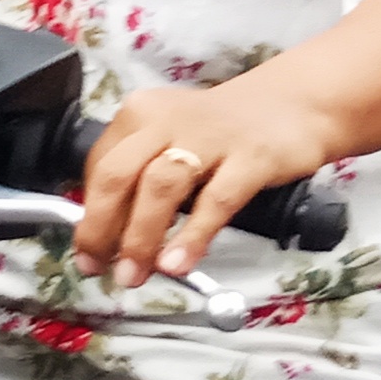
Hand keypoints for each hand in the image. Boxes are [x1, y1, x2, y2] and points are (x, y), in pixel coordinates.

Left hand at [75, 73, 347, 290]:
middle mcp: (167, 120)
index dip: (88, 215)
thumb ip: (140, 177)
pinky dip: (191, 236)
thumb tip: (106, 235)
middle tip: (97, 268)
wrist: (294, 104)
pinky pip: (214, 201)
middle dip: (100, 228)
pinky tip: (177, 264)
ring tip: (133, 275)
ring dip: (140, 238)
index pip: (99, 167)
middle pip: (117, 175)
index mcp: (140, 115)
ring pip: (159, 188)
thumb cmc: (222, 132)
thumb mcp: (171, 140)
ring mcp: (210, 137)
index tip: (87, 253)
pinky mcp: (251, 157)